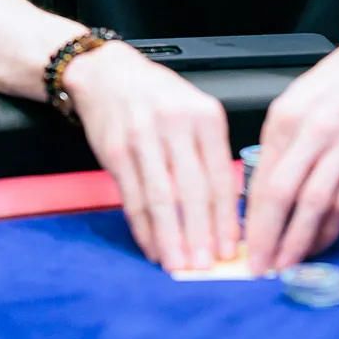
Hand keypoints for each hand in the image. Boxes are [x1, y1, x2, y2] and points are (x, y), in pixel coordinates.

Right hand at [65, 42, 238, 270]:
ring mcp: (143, 137)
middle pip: (192, 190)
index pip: (220, 175)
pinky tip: (152, 246)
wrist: (108, 74)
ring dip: (171, 237)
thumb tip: (225, 213)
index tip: (230, 246)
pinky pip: (132, 198)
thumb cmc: (158, 96)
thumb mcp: (195, 111)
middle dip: (201, 233)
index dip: (226, 216)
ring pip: (161, 198)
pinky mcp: (115, 151)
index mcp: (205, 116)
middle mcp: (175, 124)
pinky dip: (143, 227)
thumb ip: (210, 155)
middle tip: (206, 265)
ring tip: (179, 264)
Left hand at [245, 34, 338, 274]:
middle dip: (271, 236)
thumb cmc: (336, 83)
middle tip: (261, 266)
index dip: (253, 219)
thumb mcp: (293, 102)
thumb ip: (277, 145)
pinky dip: (330, 229)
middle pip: (286, 194)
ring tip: (287, 263)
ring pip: (318, 205)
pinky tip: (318, 243)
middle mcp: (316, 132)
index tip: (245, 246)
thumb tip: (260, 194)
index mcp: (287, 116)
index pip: (264, 177)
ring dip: (301, 241)